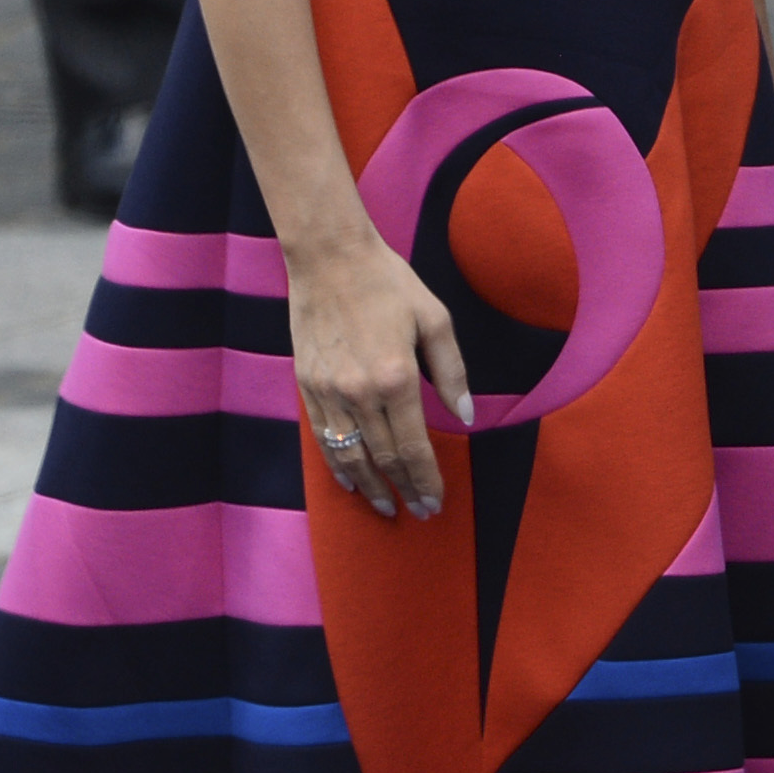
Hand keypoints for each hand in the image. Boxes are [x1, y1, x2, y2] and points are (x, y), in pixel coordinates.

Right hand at [288, 231, 471, 520]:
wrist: (330, 260)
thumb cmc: (390, 284)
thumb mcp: (435, 319)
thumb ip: (451, 372)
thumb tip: (466, 416)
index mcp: (396, 378)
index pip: (413, 446)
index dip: (425, 479)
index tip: (436, 502)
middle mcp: (359, 393)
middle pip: (382, 458)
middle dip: (403, 489)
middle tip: (419, 512)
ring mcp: (328, 392)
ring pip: (348, 456)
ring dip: (368, 487)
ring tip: (385, 507)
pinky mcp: (307, 386)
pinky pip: (324, 438)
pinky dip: (337, 465)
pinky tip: (349, 481)